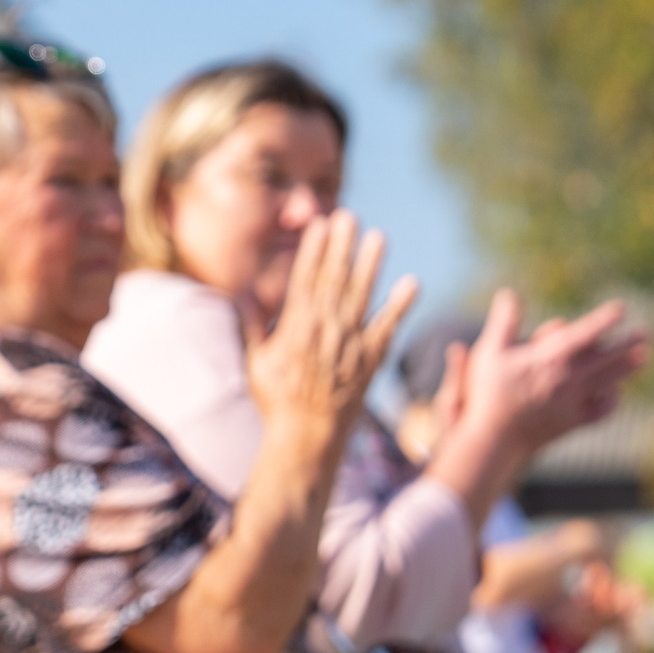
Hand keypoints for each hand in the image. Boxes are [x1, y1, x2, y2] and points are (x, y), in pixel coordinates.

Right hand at [245, 211, 418, 452]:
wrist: (306, 436)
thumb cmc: (276, 399)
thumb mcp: (256, 361)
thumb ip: (252, 325)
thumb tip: (242, 293)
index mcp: (295, 327)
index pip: (305, 279)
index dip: (314, 250)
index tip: (321, 225)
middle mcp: (324, 330)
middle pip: (335, 279)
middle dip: (342, 246)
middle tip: (350, 216)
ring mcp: (350, 344)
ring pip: (362, 295)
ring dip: (372, 264)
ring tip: (380, 237)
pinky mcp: (371, 360)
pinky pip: (388, 327)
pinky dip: (400, 305)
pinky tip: (411, 282)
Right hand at [455, 290, 647, 461]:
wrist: (495, 439)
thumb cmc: (490, 393)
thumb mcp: (490, 353)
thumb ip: (504, 322)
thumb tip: (509, 293)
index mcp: (549, 359)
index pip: (583, 334)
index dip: (603, 320)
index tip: (622, 309)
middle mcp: (568, 379)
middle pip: (606, 357)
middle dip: (629, 344)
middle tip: (648, 333)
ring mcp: (574, 402)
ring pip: (609, 380)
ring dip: (629, 367)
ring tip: (644, 357)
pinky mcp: (574, 422)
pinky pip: (602, 409)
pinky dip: (611, 400)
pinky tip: (614, 392)